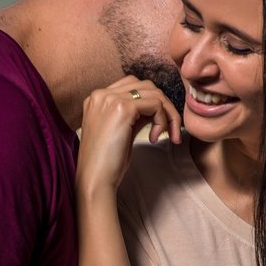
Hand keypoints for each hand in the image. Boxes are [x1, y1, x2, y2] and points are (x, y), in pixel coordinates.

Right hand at [78, 75, 181, 195]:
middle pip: (146, 86)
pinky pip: (156, 105)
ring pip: (154, 94)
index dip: (152, 103)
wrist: (94, 179)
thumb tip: (157, 107)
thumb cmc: (106, 162)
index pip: (133, 86)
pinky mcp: (122, 108)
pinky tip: (154, 138)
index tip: (158, 127)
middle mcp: (101, 94)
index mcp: (97, 98)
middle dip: (164, 106)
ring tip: (166, 135)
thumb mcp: (121, 131)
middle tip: (170, 131)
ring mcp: (110, 99)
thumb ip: (135, 114)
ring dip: (167, 114)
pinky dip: (163, 120)